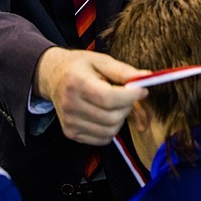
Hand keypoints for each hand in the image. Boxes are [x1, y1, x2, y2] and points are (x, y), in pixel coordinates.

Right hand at [34, 47, 148, 145]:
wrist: (54, 77)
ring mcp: (69, 121)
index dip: (131, 96)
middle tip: (127, 96)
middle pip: (111, 117)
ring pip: (109, 131)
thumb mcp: (101, 61)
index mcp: (76, 82)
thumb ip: (123, 71)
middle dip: (127, 107)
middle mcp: (69, 104)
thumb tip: (146, 77)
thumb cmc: (81, 67)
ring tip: (115, 104)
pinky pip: (102, 139)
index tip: (141, 90)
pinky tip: (106, 114)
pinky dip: (111, 129)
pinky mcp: (71, 133)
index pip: (108, 98)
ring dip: (120, 119)